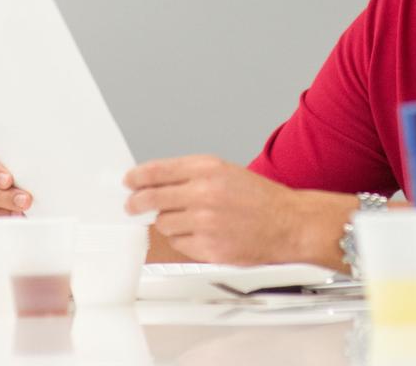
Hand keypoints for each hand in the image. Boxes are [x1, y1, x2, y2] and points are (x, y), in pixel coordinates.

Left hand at [123, 155, 353, 265]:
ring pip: (164, 224)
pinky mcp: (208, 248)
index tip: (128, 181)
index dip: (138, 177)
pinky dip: (184, 241)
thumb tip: (158, 182)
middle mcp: (204, 192)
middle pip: (153, 198)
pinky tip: (201, 234)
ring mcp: (204, 222)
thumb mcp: (225, 172)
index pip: (159, 170)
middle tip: (131, 205)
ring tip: (190, 220)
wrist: (287, 223)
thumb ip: (191, 175)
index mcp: (207, 168)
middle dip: (137, 203)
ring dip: (169, 222)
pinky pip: (179, 244)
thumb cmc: (259, 198)